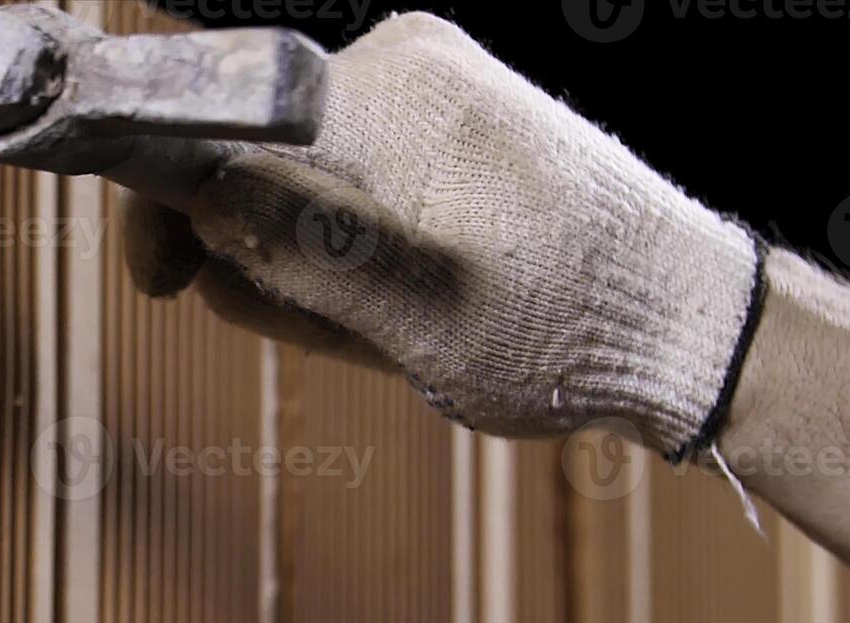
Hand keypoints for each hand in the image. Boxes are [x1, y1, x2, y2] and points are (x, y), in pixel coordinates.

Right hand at [121, 13, 762, 457]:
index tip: (161, 277)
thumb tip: (190, 188)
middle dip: (249, 250)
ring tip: (376, 327)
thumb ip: (289, 245)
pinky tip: (397, 299)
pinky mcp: (450, 117)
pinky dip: (348, 243)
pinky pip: (351, 175)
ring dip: (305, 261)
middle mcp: (403, 66)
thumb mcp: (407, 316)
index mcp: (387, 98)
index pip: (216, 120)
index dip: (163, 198)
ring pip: (297, 174)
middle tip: (301, 327)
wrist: (688, 324)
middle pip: (250, 151)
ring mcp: (431, 86)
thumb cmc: (561, 330)